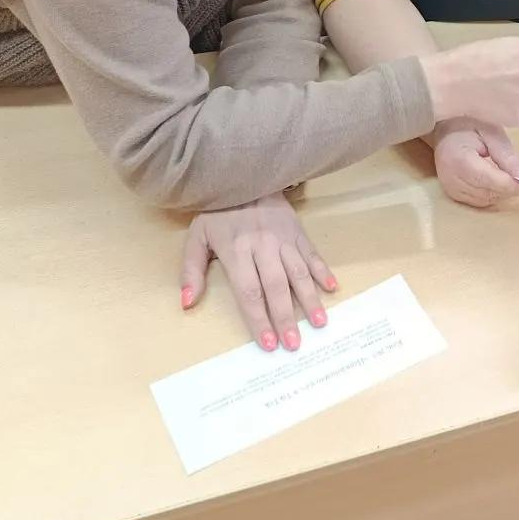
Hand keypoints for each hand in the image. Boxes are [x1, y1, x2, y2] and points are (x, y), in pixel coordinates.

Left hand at [180, 192, 336, 350]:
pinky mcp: (298, 230)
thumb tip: (187, 303)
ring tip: (319, 324)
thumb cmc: (218, 211)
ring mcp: (283, 238)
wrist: (243, 174)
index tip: (267, 343)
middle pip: (276, 288)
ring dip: (310, 300)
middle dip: (286, 318)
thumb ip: (190, 270)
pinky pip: (312, 253)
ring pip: (298, 273)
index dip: (259, 319)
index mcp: (236, 251)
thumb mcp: (196, 237)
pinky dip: (323, 270)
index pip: (249, 292)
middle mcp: (262, 246)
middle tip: (294, 345)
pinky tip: (331, 288)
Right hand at [432, 118, 518, 207]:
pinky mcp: (452, 194)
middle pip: (489, 193)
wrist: (443, 129)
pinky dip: (494, 195)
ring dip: (504, 193)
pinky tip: (503, 184)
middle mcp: (452, 179)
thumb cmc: (467, 124)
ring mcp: (450, 189)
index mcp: (459, 159)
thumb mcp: (490, 131)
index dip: (513, 185)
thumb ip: (506, 154)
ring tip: (518, 181)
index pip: (491, 180)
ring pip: (486, 200)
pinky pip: (479, 201)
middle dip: (511, 189)